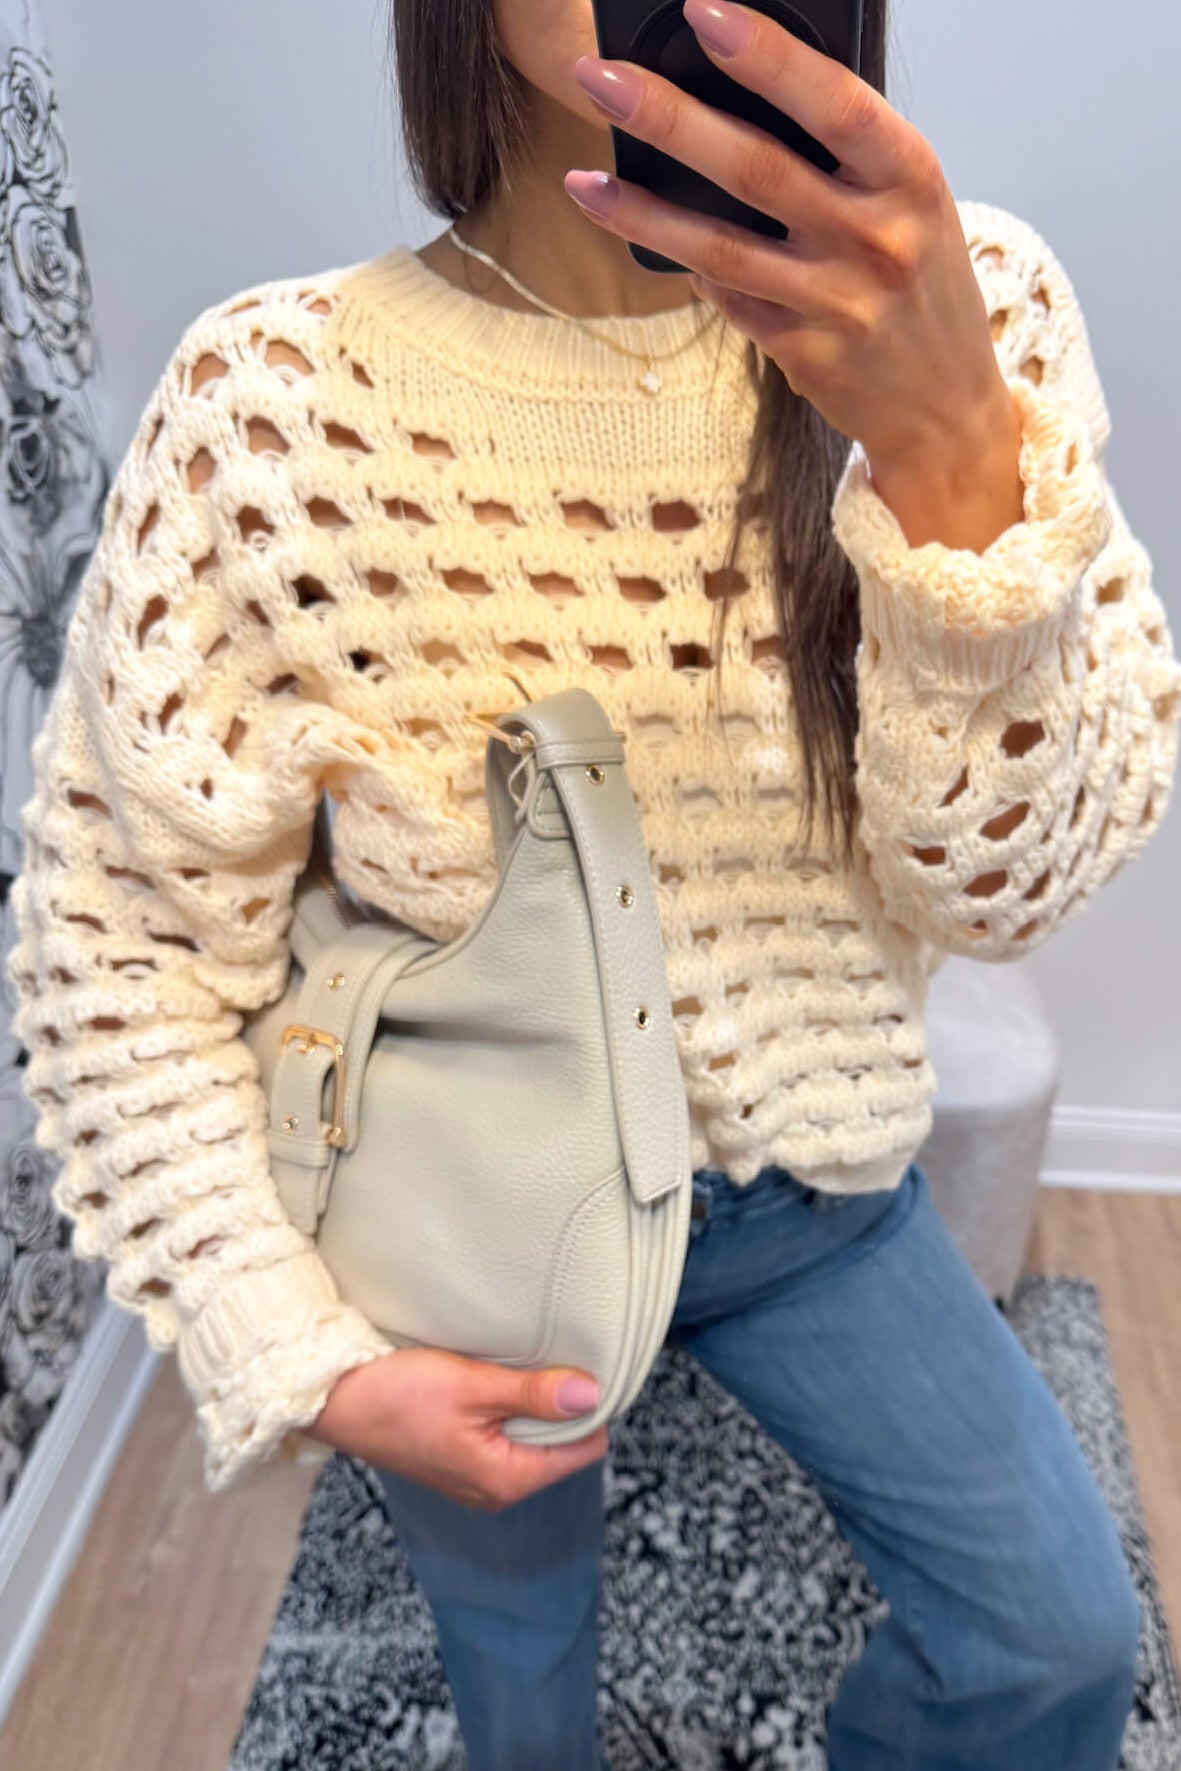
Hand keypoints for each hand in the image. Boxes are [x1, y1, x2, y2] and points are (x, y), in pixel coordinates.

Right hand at [305, 1349, 608, 1510]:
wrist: (336, 1402)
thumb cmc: (399, 1394)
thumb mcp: (472, 1385)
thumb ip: (533, 1393)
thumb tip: (590, 1394)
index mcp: (507, 1479)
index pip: (584, 1448)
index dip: (585, 1407)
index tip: (569, 1371)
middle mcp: (497, 1490)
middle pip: (561, 1446)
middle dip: (556, 1407)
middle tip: (534, 1365)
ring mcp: (478, 1480)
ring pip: (533, 1440)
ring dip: (528, 1407)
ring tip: (505, 1374)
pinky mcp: (461, 1463)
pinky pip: (505, 1439)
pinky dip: (504, 1412)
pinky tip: (486, 1387)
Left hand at [565, 0, 1016, 485]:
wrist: (946, 407)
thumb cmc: (921, 288)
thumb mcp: (911, 206)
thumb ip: (847, 158)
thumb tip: (742, 99)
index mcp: (910, 178)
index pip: (833, 101)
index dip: (766, 55)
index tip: (702, 12)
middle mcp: (876, 238)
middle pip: (756, 168)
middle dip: (668, 116)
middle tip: (598, 78)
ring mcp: (837, 303)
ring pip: (720, 248)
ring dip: (642, 211)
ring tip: (583, 181)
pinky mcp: (803, 353)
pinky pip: (728, 297)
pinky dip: (687, 265)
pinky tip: (647, 236)